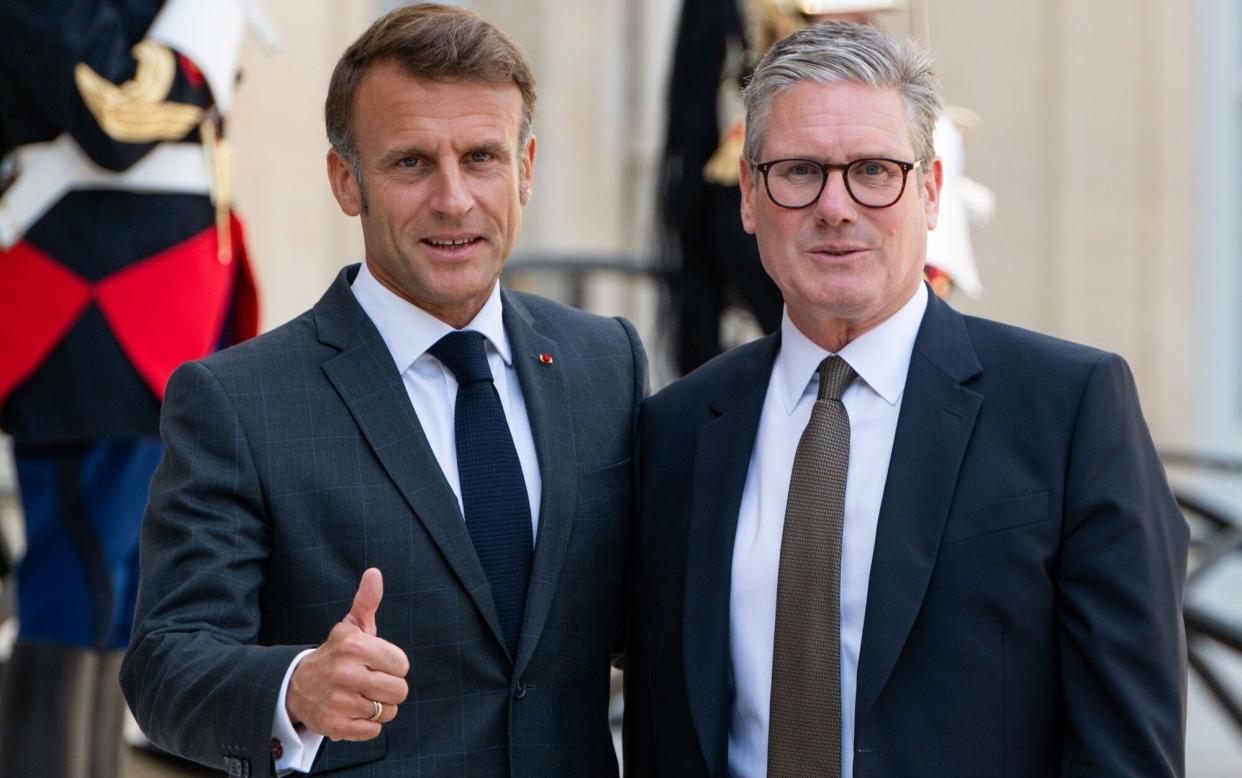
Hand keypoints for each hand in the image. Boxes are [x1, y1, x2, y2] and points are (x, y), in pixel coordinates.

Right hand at [286, 568, 409, 739]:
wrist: (296, 686)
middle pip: (399, 691)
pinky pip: (373, 731)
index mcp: (355, 646)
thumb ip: (366, 601)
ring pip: (387, 712)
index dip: (393, 666)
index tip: (376, 664)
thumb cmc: (336, 654)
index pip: (402, 665)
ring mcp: (339, 701)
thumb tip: (374, 573)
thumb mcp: (350, 627)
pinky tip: (351, 712)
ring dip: (377, 708)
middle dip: (389, 689)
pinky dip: (366, 725)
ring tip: (359, 697)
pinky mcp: (335, 726)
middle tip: (370, 683)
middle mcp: (346, 673)